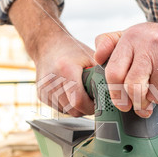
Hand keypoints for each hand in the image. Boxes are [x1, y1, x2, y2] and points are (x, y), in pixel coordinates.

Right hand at [9, 0, 94, 116]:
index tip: (99, 103)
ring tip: (83, 94)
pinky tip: (71, 94)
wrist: (47, 45)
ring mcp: (44, 89)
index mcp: (65, 69)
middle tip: (94, 100)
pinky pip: (59, 109)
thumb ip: (102, 74)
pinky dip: (68, 106)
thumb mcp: (90, 57)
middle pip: (73, 109)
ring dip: (78, 108)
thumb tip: (116, 91)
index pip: (78, 101)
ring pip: (67, 112)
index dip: (92, 106)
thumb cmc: (71, 50)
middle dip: (86, 108)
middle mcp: (52, 80)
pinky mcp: (41, 95)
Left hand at [94, 20, 157, 116]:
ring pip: (154, 95)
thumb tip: (96, 58)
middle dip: (136, 103)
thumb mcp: (136, 34)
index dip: (115, 94)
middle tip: (140, 106)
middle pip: (133, 88)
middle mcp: (149, 45)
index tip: (121, 103)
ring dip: (157, 98)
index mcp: (132, 37)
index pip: (113, 73)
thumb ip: (111, 43)